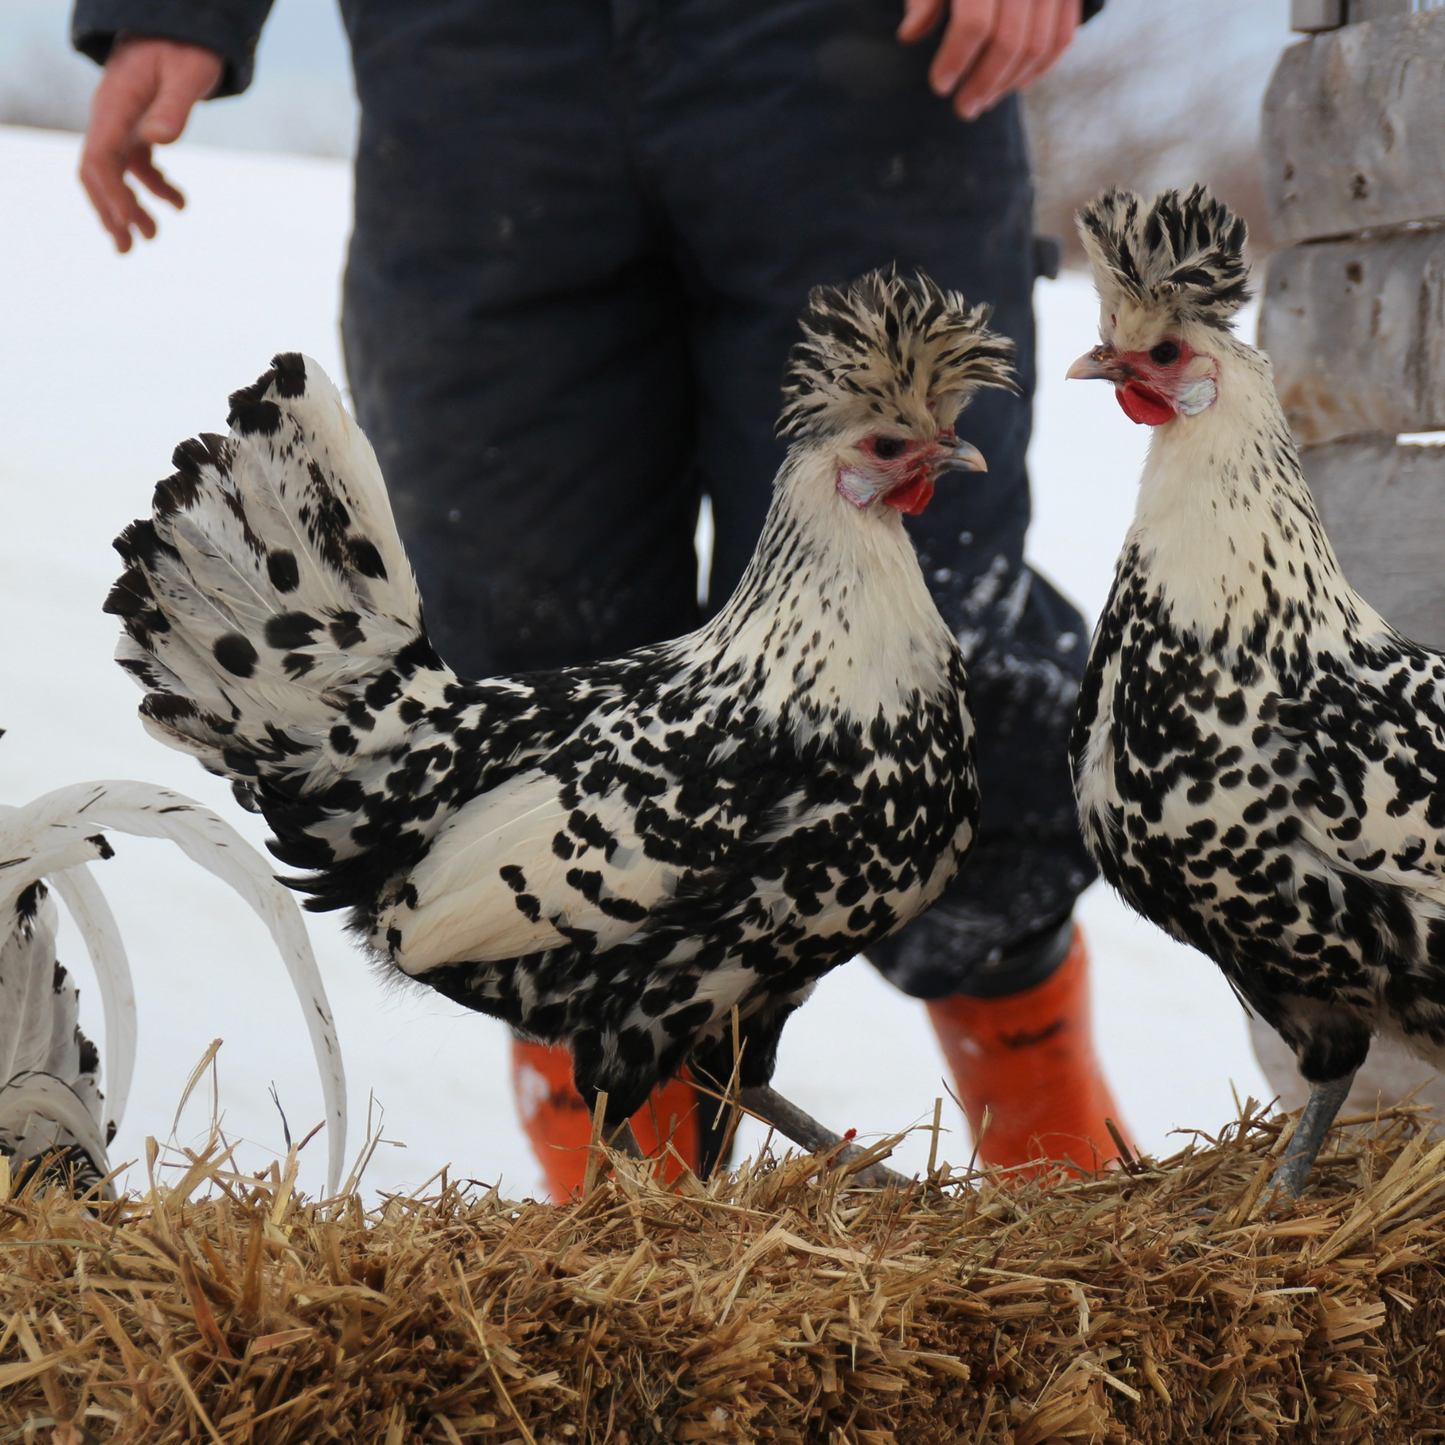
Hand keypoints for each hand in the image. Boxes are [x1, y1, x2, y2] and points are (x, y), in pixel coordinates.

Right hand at [79, 36, 223, 251]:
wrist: (184, 24)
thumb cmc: (186, 47)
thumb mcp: (186, 75)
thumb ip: (173, 107)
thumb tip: (157, 140)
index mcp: (115, 106)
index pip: (100, 158)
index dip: (112, 195)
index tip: (130, 224)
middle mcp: (112, 116)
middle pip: (97, 171)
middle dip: (109, 211)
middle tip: (128, 248)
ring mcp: (123, 122)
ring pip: (116, 172)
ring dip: (130, 206)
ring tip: (152, 237)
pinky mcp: (139, 125)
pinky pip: (138, 163)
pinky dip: (154, 187)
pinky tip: (179, 203)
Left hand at [897, 0, 1079, 121]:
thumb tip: (909, 35)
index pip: (974, 23)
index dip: (955, 60)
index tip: (939, 85)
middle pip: (1009, 41)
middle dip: (983, 83)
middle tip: (963, 109)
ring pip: (1038, 45)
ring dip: (1009, 83)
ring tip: (983, 101)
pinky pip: (1062, 36)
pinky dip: (1041, 67)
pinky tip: (1016, 85)